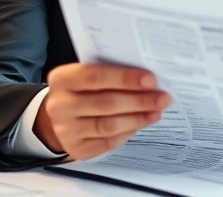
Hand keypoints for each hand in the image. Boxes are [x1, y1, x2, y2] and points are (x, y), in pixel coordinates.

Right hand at [33, 63, 171, 159]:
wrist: (59, 115)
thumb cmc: (82, 89)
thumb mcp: (87, 74)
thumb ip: (110, 73)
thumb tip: (147, 81)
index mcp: (63, 80)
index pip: (95, 77)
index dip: (125, 78)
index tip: (151, 80)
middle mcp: (60, 106)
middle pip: (105, 103)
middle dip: (139, 101)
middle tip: (163, 98)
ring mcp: (66, 130)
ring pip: (108, 125)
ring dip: (137, 118)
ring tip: (156, 112)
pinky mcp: (76, 148)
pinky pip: (107, 142)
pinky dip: (127, 132)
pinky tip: (141, 123)